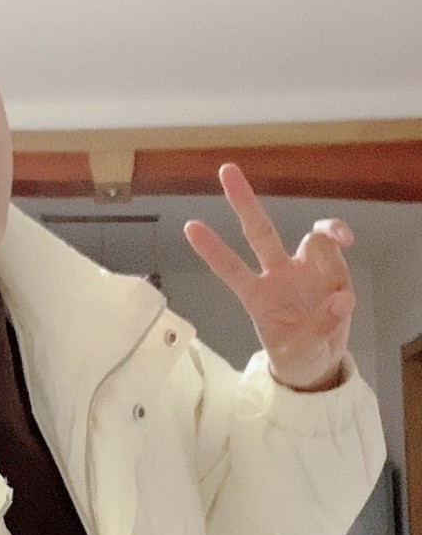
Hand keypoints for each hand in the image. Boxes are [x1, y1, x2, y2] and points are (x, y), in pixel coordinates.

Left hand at [183, 163, 354, 390]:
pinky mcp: (330, 272)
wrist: (319, 364)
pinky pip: (334, 246)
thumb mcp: (299, 355)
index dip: (212, 249)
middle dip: (243, 201)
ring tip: (340, 239)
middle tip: (226, 170)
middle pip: (259, 231)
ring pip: (309, 237)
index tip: (190, 227)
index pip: (229, 268)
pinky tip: (345, 241)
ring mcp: (303, 270)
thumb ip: (319, 329)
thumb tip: (341, 299)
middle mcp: (277, 275)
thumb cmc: (297, 356)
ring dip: (326, 233)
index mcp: (257, 296)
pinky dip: (339, 238)